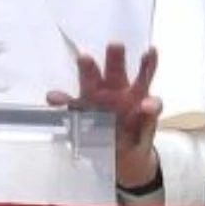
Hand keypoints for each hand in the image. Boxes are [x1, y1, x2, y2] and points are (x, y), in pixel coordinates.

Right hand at [47, 44, 161, 189]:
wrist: (121, 159)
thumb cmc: (136, 137)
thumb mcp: (147, 132)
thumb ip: (149, 118)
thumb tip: (147, 104)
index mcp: (137, 92)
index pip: (144, 75)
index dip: (148, 65)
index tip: (150, 53)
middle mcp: (116, 90)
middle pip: (115, 70)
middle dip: (115, 57)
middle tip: (116, 45)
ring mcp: (97, 99)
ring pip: (91, 80)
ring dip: (88, 69)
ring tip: (84, 58)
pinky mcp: (81, 112)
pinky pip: (70, 104)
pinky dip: (61, 99)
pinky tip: (53, 97)